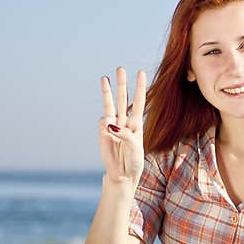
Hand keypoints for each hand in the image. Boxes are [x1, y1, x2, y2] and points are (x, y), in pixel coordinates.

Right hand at [99, 66, 145, 184]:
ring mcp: (112, 127)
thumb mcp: (136, 149)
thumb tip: (110, 125)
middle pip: (122, 98)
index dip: (140, 88)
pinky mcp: (103, 133)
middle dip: (122, 84)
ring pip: (110, 105)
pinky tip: (108, 133)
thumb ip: (126, 136)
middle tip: (121, 68)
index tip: (141, 73)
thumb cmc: (134, 162)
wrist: (123, 175)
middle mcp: (124, 122)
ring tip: (105, 78)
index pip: (138, 102)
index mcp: (137, 124)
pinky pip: (102, 124)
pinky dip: (104, 125)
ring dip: (107, 92)